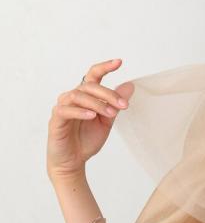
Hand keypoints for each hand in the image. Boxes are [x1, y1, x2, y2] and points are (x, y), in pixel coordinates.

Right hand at [47, 58, 132, 182]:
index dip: (105, 67)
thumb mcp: (107, 121)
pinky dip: (80, 111)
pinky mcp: (56, 119)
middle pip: (89, 85)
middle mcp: (73, 97)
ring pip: (78, 95)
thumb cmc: (87, 139)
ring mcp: (63, 107)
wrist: (73, 160)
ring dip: (97, 103)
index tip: (119, 62)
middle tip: (123, 106)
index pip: (93, 76)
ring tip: (110, 114)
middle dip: (108, 94)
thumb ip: (116, 104)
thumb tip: (130, 86)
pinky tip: (91, 116)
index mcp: (86, 96)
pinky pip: (65, 110)